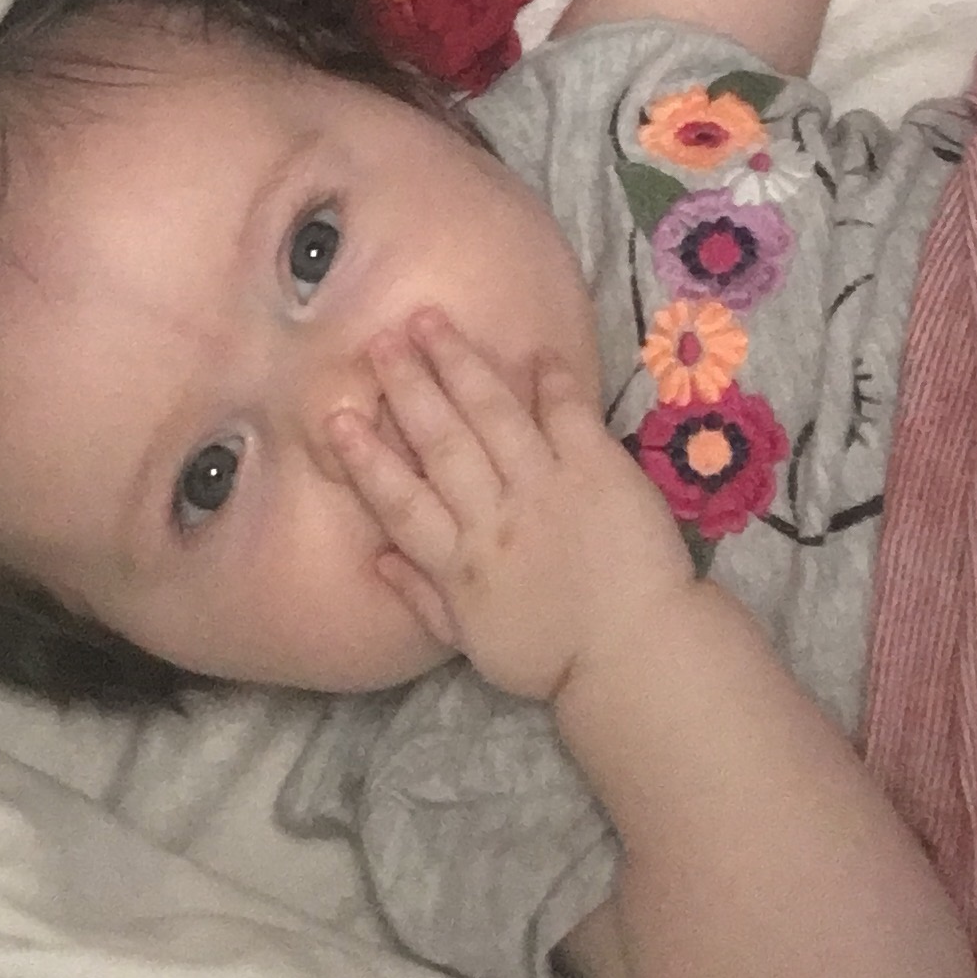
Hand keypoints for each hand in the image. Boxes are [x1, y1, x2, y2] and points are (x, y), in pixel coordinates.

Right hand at [328, 309, 694, 704]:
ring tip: (430, 322)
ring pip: (495, 416)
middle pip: (444, 443)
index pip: (402, 502)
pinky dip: (550, 382)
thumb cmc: (552, 655)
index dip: (368, 458)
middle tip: (379, 342)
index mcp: (460, 563)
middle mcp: (497, 517)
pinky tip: (531, 350)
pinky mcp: (599, 471)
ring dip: (460, 366)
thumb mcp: (474, 642)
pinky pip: (568, 416)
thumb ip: (422, 597)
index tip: (337, 416)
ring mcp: (549, 488)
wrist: (638, 655)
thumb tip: (375, 557)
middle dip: (409, 389)